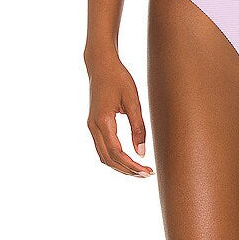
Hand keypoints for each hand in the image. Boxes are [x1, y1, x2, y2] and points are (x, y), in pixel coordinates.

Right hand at [86, 58, 154, 178]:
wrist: (100, 65)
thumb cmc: (119, 78)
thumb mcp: (133, 101)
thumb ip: (138, 127)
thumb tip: (142, 153)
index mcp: (103, 121)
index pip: (117, 153)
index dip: (132, 165)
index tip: (147, 171)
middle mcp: (93, 126)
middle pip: (109, 159)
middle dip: (127, 170)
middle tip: (147, 174)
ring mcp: (91, 126)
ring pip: (103, 156)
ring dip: (120, 166)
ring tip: (139, 170)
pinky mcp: (94, 125)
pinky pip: (102, 148)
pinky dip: (114, 158)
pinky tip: (128, 159)